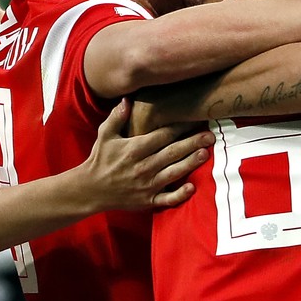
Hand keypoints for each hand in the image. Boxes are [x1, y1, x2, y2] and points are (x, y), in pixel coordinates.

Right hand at [82, 101, 211, 210]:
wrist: (90, 189)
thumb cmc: (100, 160)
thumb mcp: (104, 135)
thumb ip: (116, 117)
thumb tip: (127, 100)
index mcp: (134, 149)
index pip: (162, 135)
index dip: (179, 127)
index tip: (195, 119)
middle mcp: (142, 166)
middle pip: (172, 152)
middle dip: (192, 143)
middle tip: (210, 135)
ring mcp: (146, 185)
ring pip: (173, 173)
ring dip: (190, 163)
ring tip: (206, 154)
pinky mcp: (147, 201)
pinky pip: (167, 199)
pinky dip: (179, 194)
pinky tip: (192, 187)